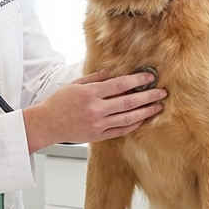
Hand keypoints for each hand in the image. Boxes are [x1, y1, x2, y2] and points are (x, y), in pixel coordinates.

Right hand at [23, 70, 166, 151]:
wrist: (47, 124)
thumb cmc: (59, 102)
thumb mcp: (75, 84)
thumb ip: (95, 78)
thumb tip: (113, 73)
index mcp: (90, 93)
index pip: (120, 85)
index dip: (138, 80)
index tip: (150, 77)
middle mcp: (96, 109)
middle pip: (128, 102)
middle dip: (148, 96)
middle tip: (162, 92)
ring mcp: (98, 124)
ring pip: (128, 118)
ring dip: (146, 112)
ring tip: (158, 107)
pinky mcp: (98, 136)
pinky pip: (120, 131)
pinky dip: (133, 125)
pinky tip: (143, 119)